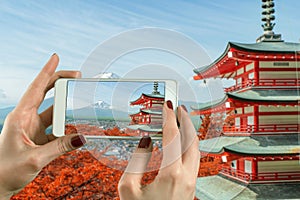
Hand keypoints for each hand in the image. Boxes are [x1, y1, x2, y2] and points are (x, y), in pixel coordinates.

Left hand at [0, 54, 86, 198]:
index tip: (55, 57)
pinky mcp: (38, 137)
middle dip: (60, 82)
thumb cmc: (5, 171)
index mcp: (20, 117)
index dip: (47, 72)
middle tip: (77, 75)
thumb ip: (60, 148)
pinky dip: (65, 127)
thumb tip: (82, 138)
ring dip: (65, 107)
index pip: (36, 89)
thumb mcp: (34, 159)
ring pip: (53, 111)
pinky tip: (74, 131)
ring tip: (79, 100)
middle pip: (45, 93)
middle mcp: (26, 119)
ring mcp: (32, 128)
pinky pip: (56, 128)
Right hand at [118, 101, 199, 199]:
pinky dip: (188, 146)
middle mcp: (187, 177)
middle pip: (192, 140)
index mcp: (172, 174)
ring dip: (189, 132)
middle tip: (178, 108)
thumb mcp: (128, 188)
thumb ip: (136, 161)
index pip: (172, 137)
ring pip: (196, 150)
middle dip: (186, 121)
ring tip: (182, 121)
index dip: (168, 118)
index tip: (166, 106)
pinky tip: (180, 144)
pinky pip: (193, 160)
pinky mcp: (190, 188)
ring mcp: (191, 183)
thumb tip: (145, 142)